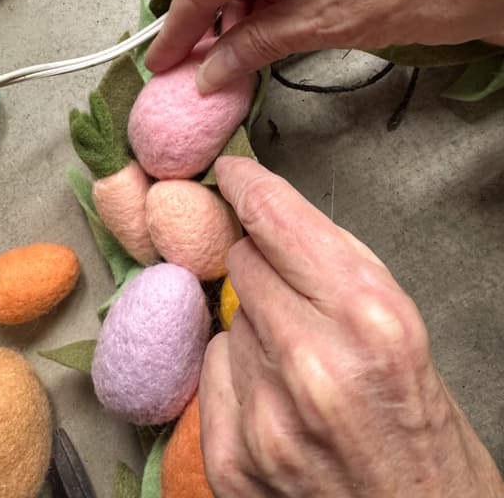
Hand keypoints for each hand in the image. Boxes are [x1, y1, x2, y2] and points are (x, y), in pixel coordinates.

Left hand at [199, 157, 503, 497]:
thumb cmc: (423, 429)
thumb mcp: (402, 328)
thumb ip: (336, 268)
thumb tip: (269, 219)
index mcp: (369, 317)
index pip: (277, 218)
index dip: (249, 186)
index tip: (233, 174)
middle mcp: (312, 362)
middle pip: (242, 260)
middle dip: (263, 263)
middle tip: (295, 295)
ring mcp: (265, 416)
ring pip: (227, 318)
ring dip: (255, 327)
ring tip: (299, 366)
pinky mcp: (232, 459)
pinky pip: (211, 371)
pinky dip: (236, 373)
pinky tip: (275, 400)